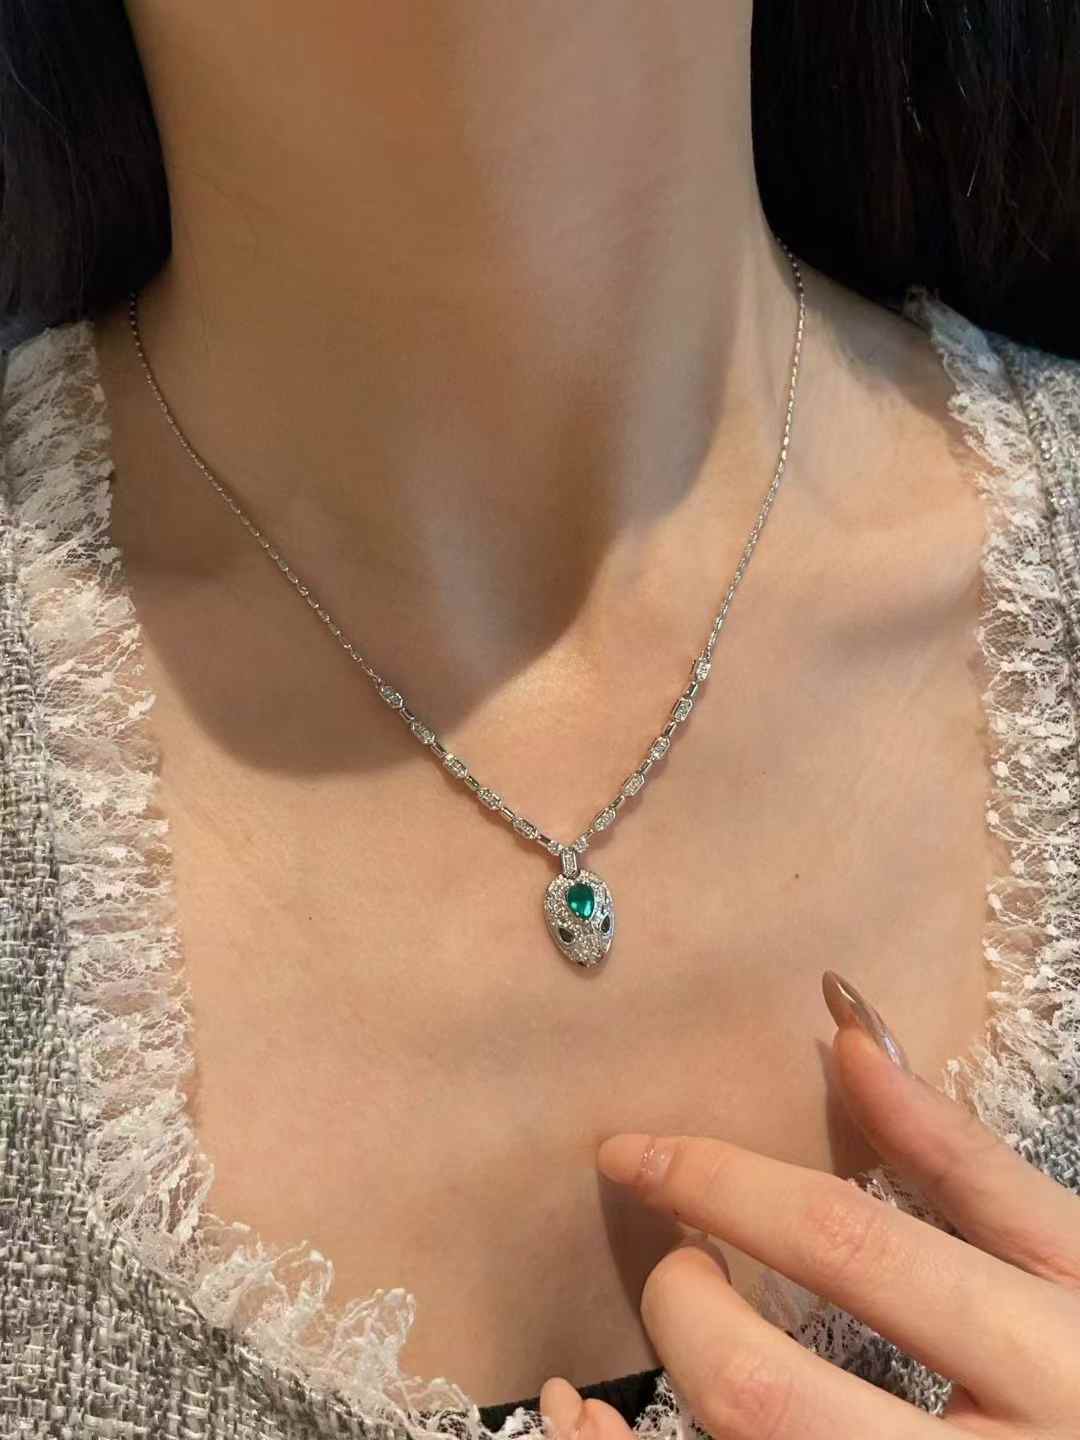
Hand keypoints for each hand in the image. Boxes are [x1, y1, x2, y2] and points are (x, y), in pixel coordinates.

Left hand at [538, 970, 1079, 1439]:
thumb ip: (961, 1156)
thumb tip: (850, 1036)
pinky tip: (611, 1434)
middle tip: (680, 1267)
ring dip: (633, 1427)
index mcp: (1043, 1362)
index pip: (843, 1245)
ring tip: (620, 1379)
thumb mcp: (1075, 1259)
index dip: (719, 1185)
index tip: (631, 1154)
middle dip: (682, 1310)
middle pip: (762, 1396)